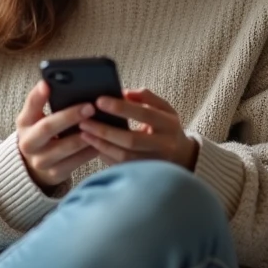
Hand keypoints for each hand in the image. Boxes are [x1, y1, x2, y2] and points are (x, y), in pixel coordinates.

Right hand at [16, 80, 99, 189]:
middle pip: (48, 127)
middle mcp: (28, 143)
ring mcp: (41, 161)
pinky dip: (91, 149)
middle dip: (70, 116)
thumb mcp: (35, 117)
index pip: (29, 106)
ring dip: (86, 134)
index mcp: (24, 123)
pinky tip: (103, 140)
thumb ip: (44, 102)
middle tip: (90, 106)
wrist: (34, 166)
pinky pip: (77, 161)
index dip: (38, 95)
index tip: (48, 84)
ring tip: (101, 122)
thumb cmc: (40, 133)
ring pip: (66, 147)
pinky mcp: (55, 174)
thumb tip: (57, 83)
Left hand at [77, 88, 198, 169]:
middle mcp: (164, 146)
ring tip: (84, 133)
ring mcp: (155, 163)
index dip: (121, 108)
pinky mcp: (145, 175)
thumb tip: (123, 92)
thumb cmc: (167, 127)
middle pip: (131, 140)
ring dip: (101, 145)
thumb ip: (146, 97)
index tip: (99, 101)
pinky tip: (93, 146)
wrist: (183, 156)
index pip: (144, 114)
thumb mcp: (164, 108)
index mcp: (169, 124)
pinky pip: (121, 167)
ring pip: (124, 156)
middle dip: (105, 130)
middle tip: (84, 121)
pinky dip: (105, 156)